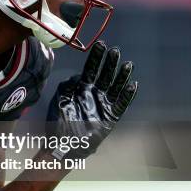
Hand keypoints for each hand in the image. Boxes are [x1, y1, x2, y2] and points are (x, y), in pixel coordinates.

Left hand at [47, 41, 137, 159]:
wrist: (63, 145)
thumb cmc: (59, 123)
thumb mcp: (59, 100)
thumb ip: (67, 86)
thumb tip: (78, 76)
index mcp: (81, 88)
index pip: (91, 69)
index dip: (96, 57)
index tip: (101, 44)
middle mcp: (94, 94)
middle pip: (105, 75)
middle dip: (110, 63)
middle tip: (115, 51)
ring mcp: (103, 104)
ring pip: (115, 87)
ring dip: (122, 76)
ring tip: (127, 64)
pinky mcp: (110, 117)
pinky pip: (121, 105)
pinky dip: (127, 96)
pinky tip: (132, 85)